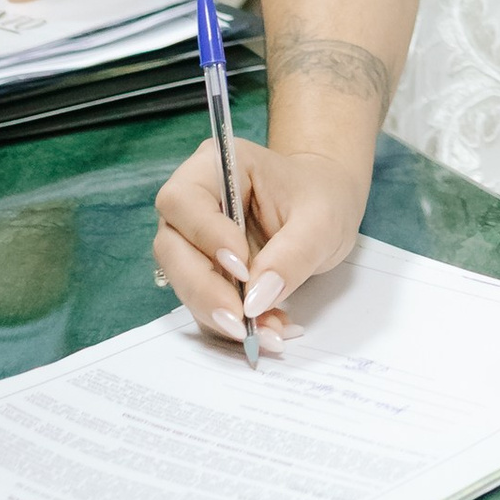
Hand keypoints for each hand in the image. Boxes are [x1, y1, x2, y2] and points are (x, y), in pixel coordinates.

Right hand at [152, 136, 364, 349]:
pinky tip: (269, 329)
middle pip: (172, 247)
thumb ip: (292, 256)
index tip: (242, 268)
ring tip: (267, 332)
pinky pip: (205, 302)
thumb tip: (256, 300)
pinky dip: (233, 322)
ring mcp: (195, 239)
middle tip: (241, 322)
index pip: (183, 200)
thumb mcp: (323, 221)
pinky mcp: (205, 271)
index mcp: (217, 166)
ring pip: (183, 281)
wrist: (327, 208)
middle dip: (203, 290)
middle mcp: (195, 201)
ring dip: (219, 314)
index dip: (205, 236)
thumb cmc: (323, 197)